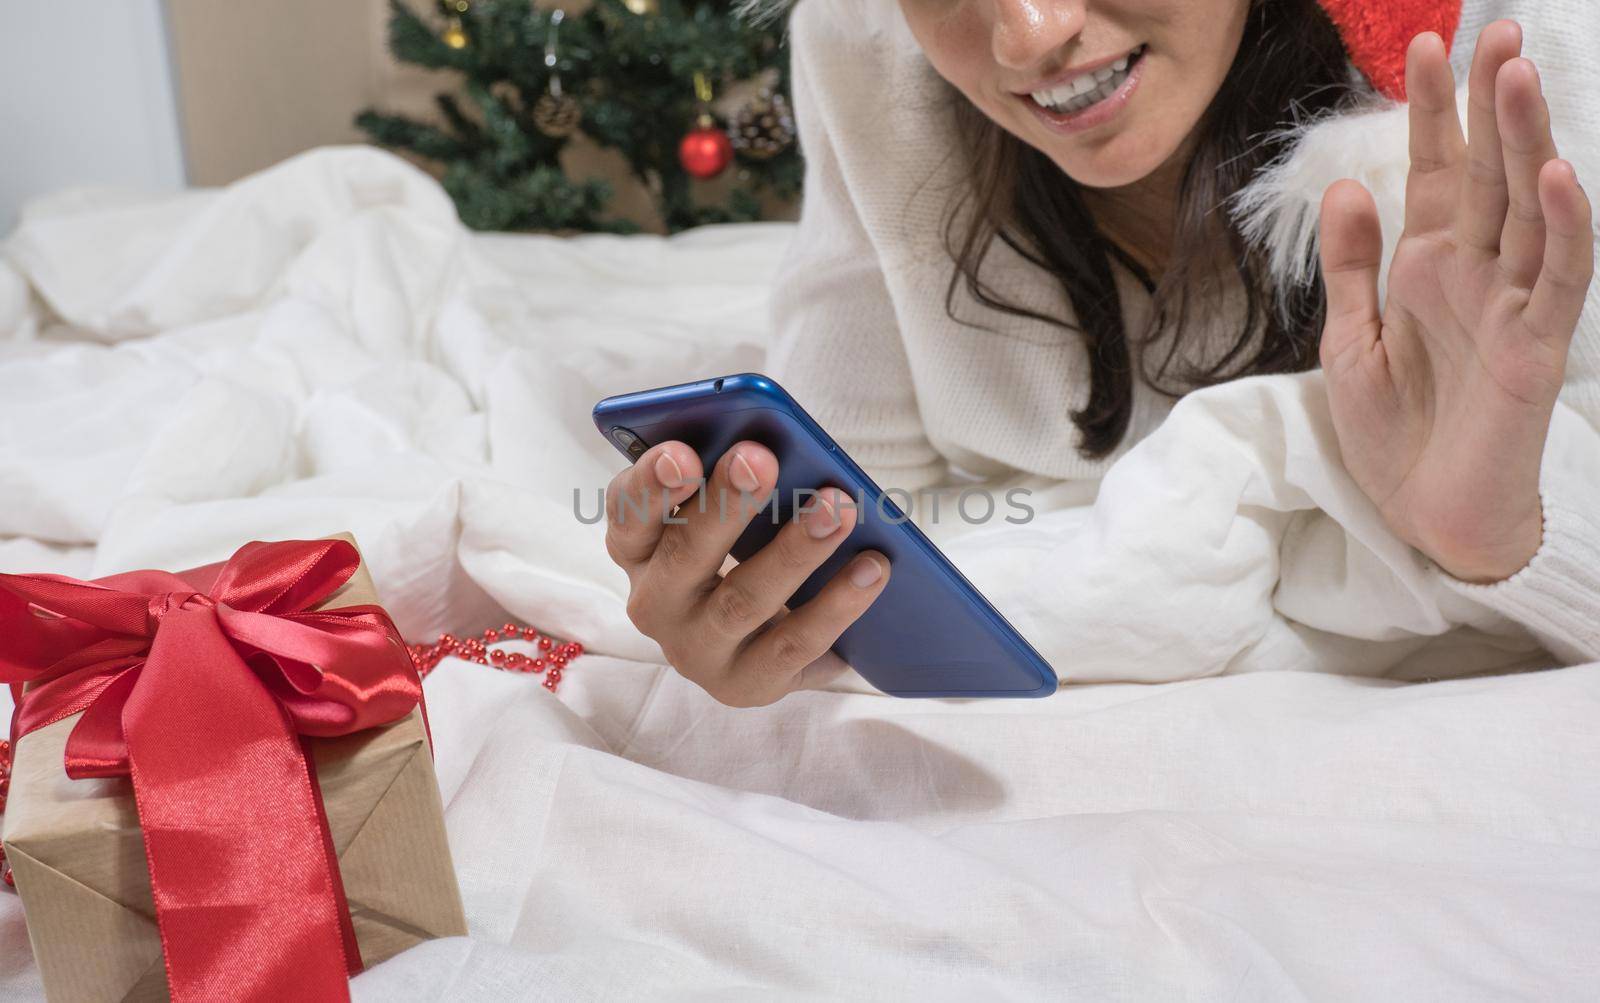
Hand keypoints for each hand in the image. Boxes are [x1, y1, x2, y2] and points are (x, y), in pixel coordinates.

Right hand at [603, 438, 889, 706]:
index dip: (651, 484)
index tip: (683, 452)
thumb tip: (774, 446)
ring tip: (840, 508)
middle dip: (726, 504)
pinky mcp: (745, 685)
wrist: (761, 645)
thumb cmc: (741, 554)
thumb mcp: (723, 517)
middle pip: (685, 553)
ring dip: (794, 551)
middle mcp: (655, 604)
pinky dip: (837, 604)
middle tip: (762, 459)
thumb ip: (730, 481)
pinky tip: (872, 568)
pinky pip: (795, 644)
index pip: (629, 513)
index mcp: (639, 550)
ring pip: (743, 600)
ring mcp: (696, 651)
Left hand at [1318, 21, 1594, 581]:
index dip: (1433, 111)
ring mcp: (1511, 304)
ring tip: (1516, 72)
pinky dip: (1562, 225)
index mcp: (1428, 266)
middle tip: (1493, 29)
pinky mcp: (1537, 346)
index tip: (1425, 44)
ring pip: (1528, 207)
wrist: (1424, 516)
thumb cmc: (1394, 433)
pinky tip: (1555, 173)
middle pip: (1487, 171)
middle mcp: (1476, 272)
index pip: (1436, 171)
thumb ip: (1351, 266)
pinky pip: (1558, 275)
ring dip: (1524, 141)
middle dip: (1488, 102)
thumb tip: (1349, 184)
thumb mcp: (1350, 340)